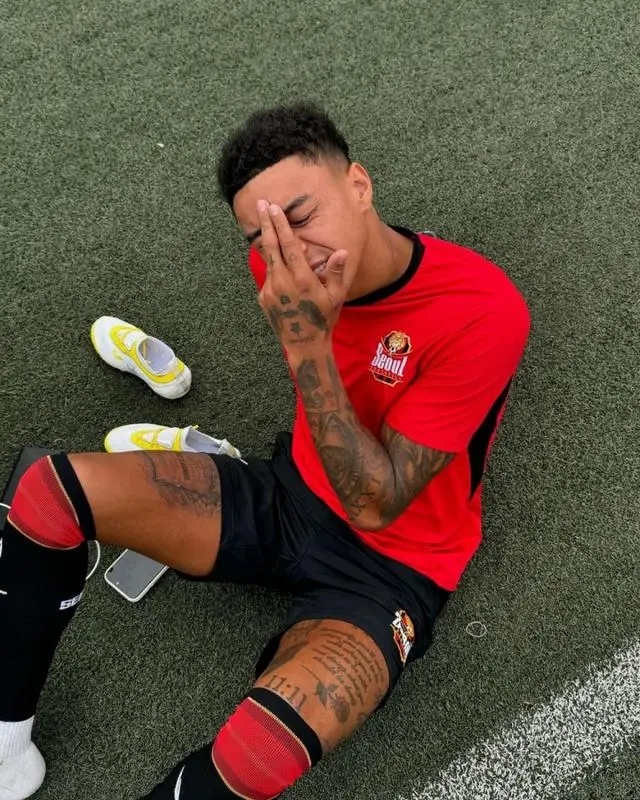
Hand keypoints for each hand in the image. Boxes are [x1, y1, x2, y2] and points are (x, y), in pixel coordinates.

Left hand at [256, 200, 350, 357]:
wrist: (304, 344)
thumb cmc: (323, 319)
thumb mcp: (336, 296)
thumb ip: (336, 272)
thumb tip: (341, 252)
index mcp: (302, 279)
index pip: (289, 246)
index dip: (281, 226)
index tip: (275, 209)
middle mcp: (282, 282)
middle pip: (271, 246)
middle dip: (267, 223)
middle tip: (261, 204)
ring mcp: (270, 290)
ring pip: (269, 260)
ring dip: (268, 242)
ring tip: (268, 224)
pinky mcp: (263, 297)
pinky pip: (269, 276)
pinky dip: (274, 267)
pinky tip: (281, 268)